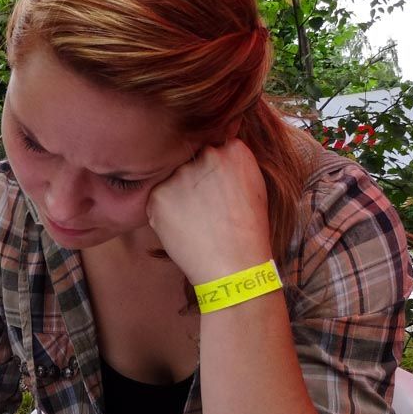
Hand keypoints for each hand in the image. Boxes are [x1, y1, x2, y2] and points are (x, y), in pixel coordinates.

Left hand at [145, 139, 271, 283]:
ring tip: (196, 221)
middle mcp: (207, 155)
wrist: (233, 267)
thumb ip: (232, 164)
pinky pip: (158, 198)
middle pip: (191, 159)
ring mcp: (181, 174)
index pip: (214, 146)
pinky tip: (184, 228)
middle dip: (194, 178)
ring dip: (178, 194)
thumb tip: (213, 152)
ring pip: (173, 178)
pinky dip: (165, 212)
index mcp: (234, 150)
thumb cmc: (248, 232)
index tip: (217, 188)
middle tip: (205, 207)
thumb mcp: (254, 187)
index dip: (213, 170)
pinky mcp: (159, 194)